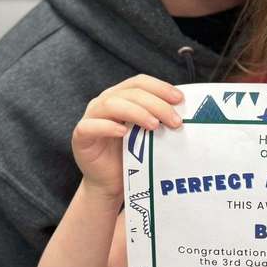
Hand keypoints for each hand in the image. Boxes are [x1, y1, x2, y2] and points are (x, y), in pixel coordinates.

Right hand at [72, 75, 182, 199]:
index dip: (160, 87)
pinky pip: (91, 126)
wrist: (112, 183)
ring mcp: (91, 117)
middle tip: (174, 120)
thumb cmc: (133, 157)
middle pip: (130, 93)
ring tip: (154, 126)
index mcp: (121, 96)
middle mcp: (104, 102)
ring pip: (111, 104)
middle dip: (156, 104)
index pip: (140, 83)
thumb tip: (185, 110)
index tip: (180, 99)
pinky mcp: (81, 136)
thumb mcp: (149, 134)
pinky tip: (123, 132)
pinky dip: (107, 127)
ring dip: (136, 112)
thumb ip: (159, 118)